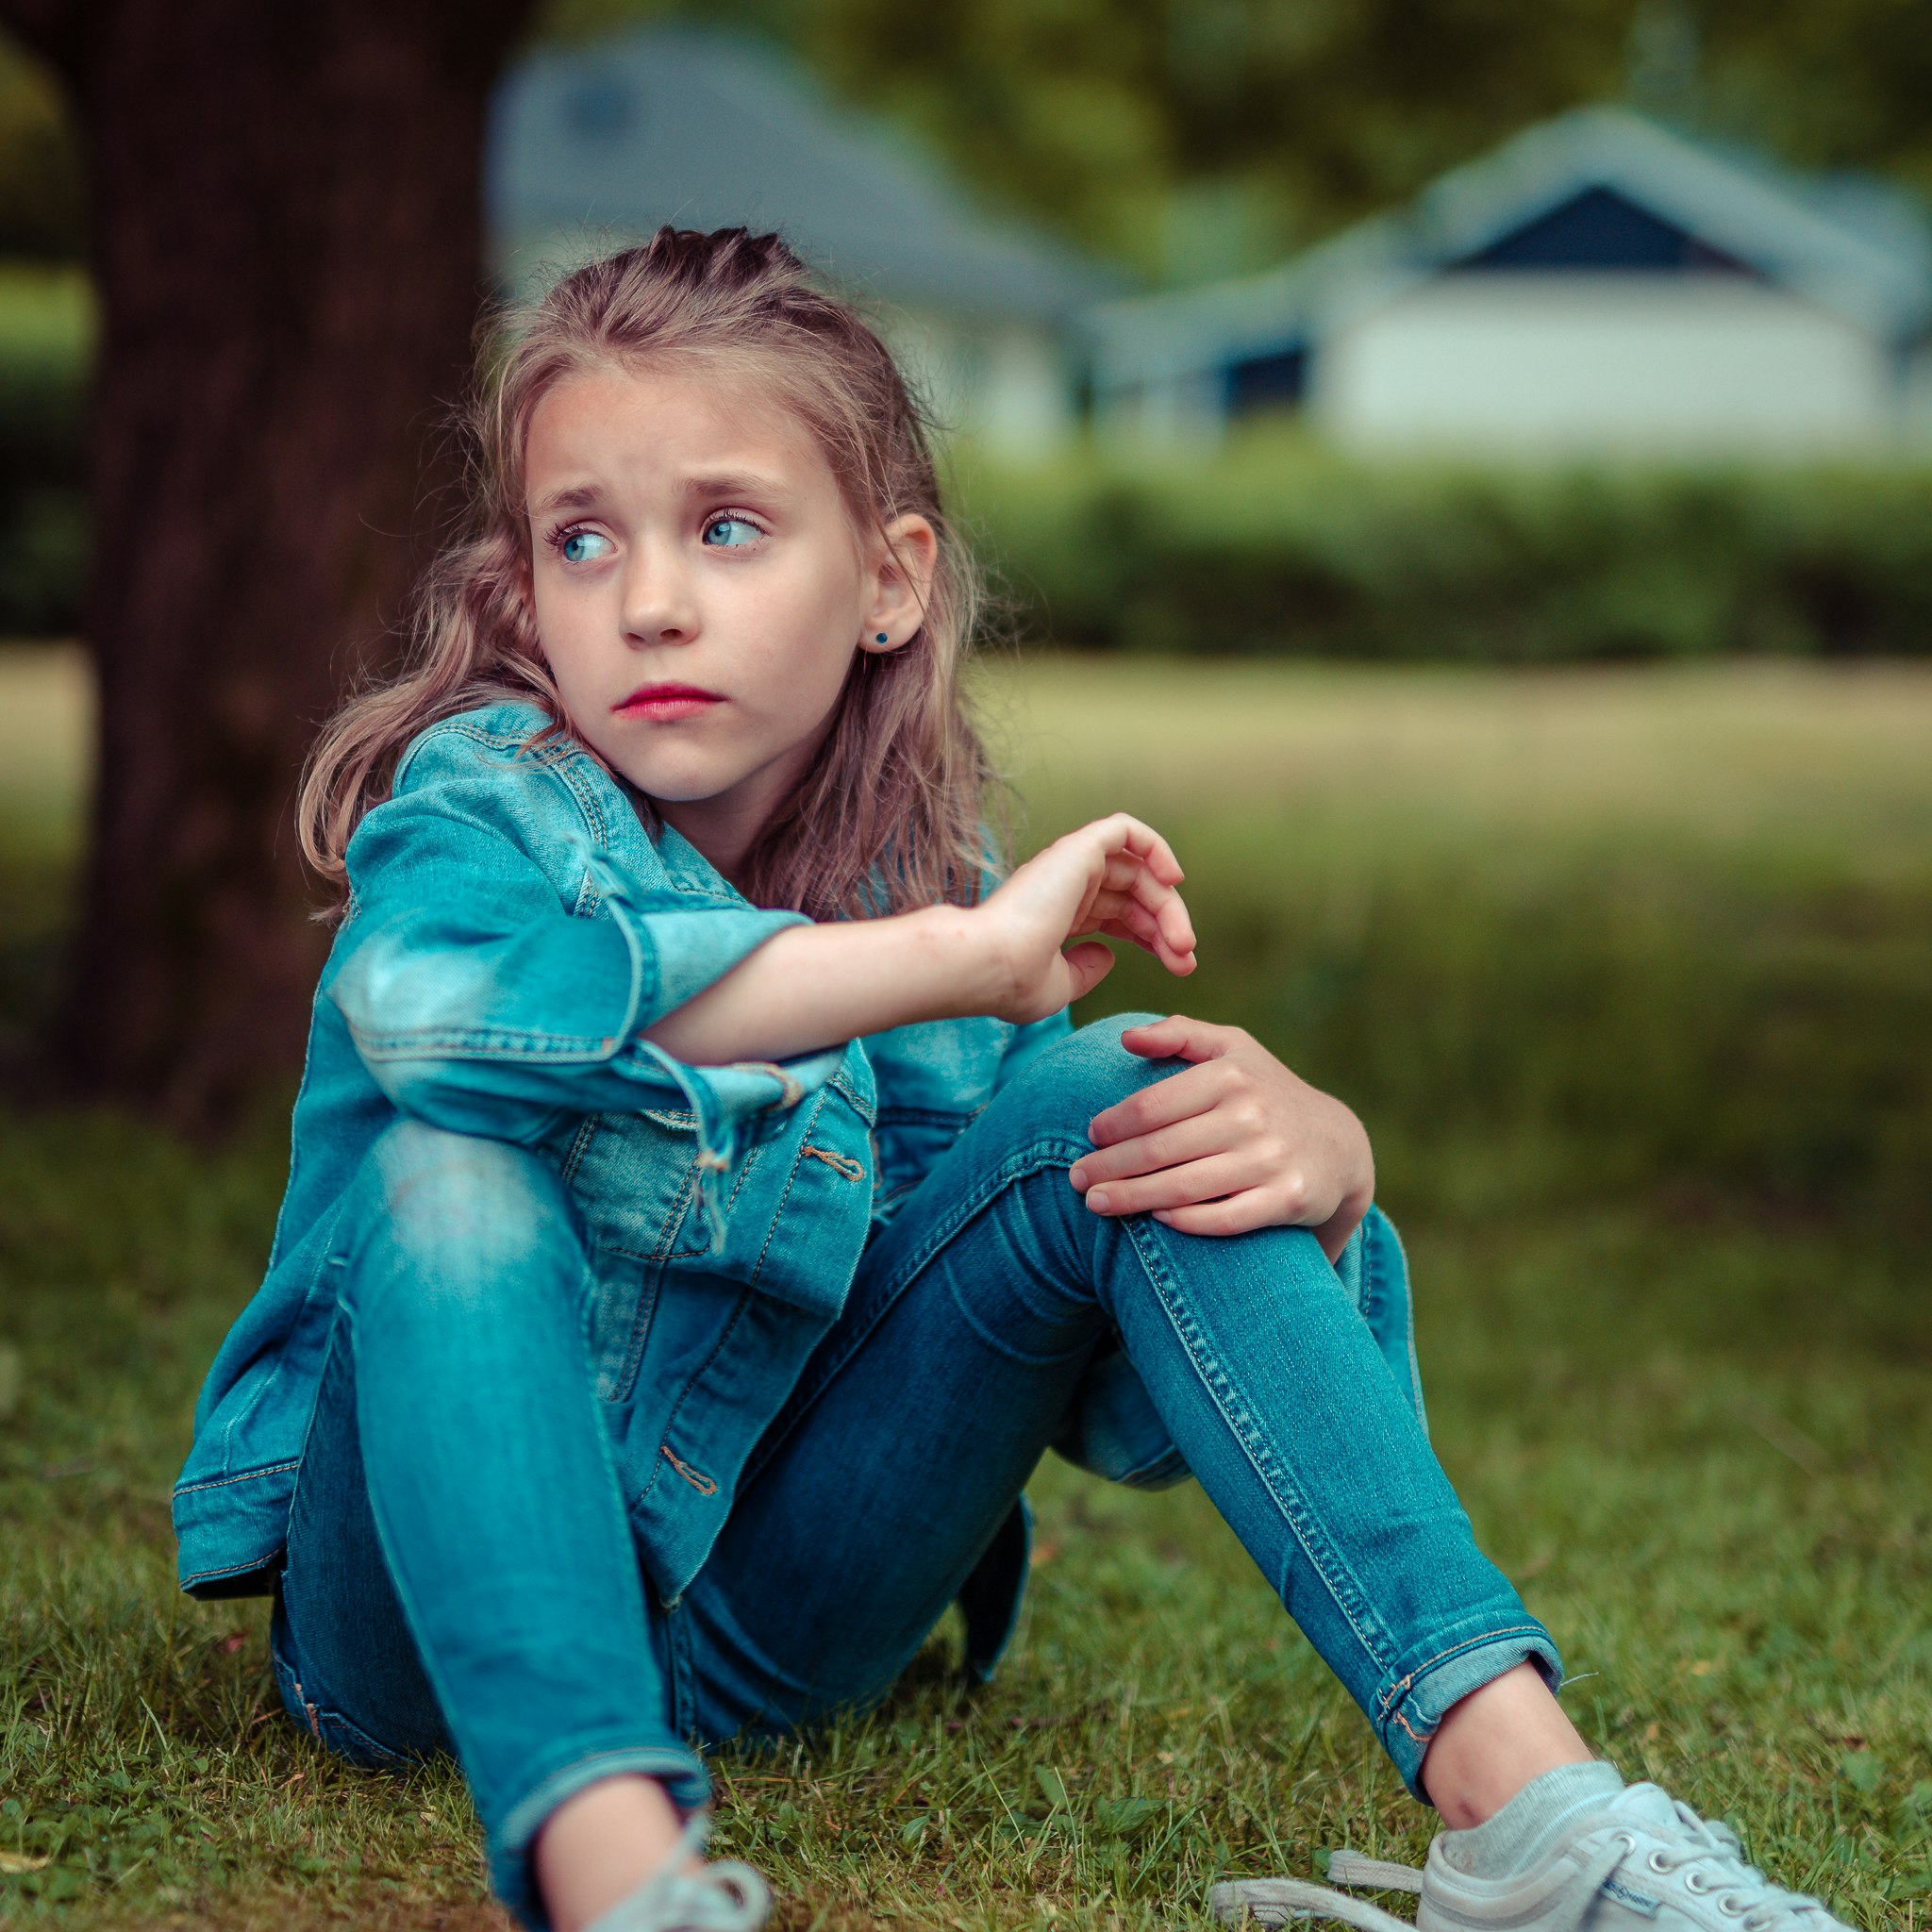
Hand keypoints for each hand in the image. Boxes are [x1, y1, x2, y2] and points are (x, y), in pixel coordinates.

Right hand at [975, 814, 1195, 1024]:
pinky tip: (1174, 880)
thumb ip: (1085, 970)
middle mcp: (1065, 886)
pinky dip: (1155, 846)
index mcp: (1059, 916)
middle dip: (1167, 926)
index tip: (1179, 967)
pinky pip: (1125, 830)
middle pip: (1135, 895)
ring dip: (1168, 904)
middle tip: (1186, 960)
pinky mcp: (1077, 849)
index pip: (1120, 915)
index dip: (1154, 939)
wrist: (989, 965)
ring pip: (1138, 870)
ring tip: (1183, 942)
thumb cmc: (1013, 982)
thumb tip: (1108, 954)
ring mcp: (1070, 865)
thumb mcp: (1059, 986)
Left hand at [1068, 1017, 1372, 1259]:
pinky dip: (1186, 1221)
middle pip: (1160, 1149)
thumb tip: (1127, 1038)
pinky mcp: (1287, 1200)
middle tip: (1076, 1180)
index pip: (1153, 1105)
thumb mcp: (1232, 1049)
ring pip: (1185, 1186)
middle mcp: (1251, 1115)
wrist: (1337, 1145)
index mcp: (1230, 1075)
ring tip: (1096, 1204)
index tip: (1089, 1137)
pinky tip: (1155, 1219)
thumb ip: (1179, 1034)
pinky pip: (1226, 1217)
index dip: (1113, 1124)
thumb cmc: (1265, 1092)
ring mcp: (1271, 1160)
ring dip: (1132, 1198)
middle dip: (1110, 1167)